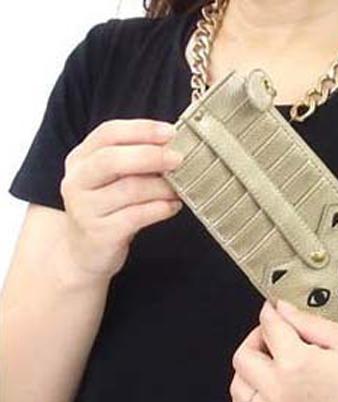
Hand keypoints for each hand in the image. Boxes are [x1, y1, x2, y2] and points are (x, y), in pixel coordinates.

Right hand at [59, 118, 184, 283]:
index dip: (141, 130)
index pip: (108, 133)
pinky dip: (159, 209)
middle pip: (112, 159)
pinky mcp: (99, 234)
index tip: (170, 132)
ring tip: (179, 189)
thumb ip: (133, 162)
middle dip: (150, 156)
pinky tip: (173, 207)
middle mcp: (77, 181)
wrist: (84, 254)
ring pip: (128, 189)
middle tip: (179, 158)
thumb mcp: (111, 181)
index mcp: (80, 159)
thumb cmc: (107, 210)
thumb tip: (173, 147)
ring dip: (160, 187)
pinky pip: (135, 216)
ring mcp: (85, 208)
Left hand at [229, 298, 337, 401]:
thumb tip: (280, 309)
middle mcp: (278, 390)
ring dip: (247, 372)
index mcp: (296, 361)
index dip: (270, 313)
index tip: (274, 311)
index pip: (268, 327)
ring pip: (238, 388)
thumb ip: (309, 322)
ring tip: (267, 367)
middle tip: (273, 338)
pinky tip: (255, 397)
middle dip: (255, 340)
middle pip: (243, 357)